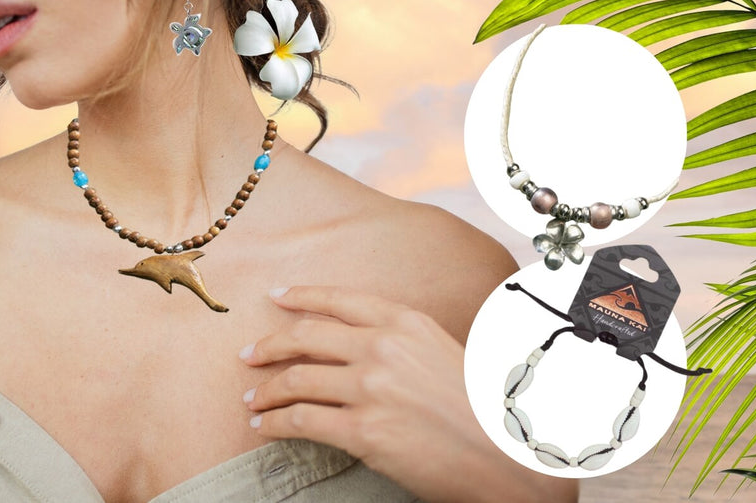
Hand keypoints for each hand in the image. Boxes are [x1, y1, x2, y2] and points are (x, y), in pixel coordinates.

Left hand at [240, 286, 574, 502]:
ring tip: (251, 398)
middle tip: (248, 355)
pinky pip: (300, 421)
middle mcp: (384, 348)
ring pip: (296, 381)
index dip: (301, 297)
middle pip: (306, 337)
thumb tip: (359, 345)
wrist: (508, 458)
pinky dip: (273, 423)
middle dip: (268, 345)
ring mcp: (371, 389)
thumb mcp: (445, 354)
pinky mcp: (363, 432)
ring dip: (265, 390)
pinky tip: (264, 426)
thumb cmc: (481, 410)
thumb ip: (402, 343)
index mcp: (406, 323)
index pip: (340, 300)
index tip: (276, 298)